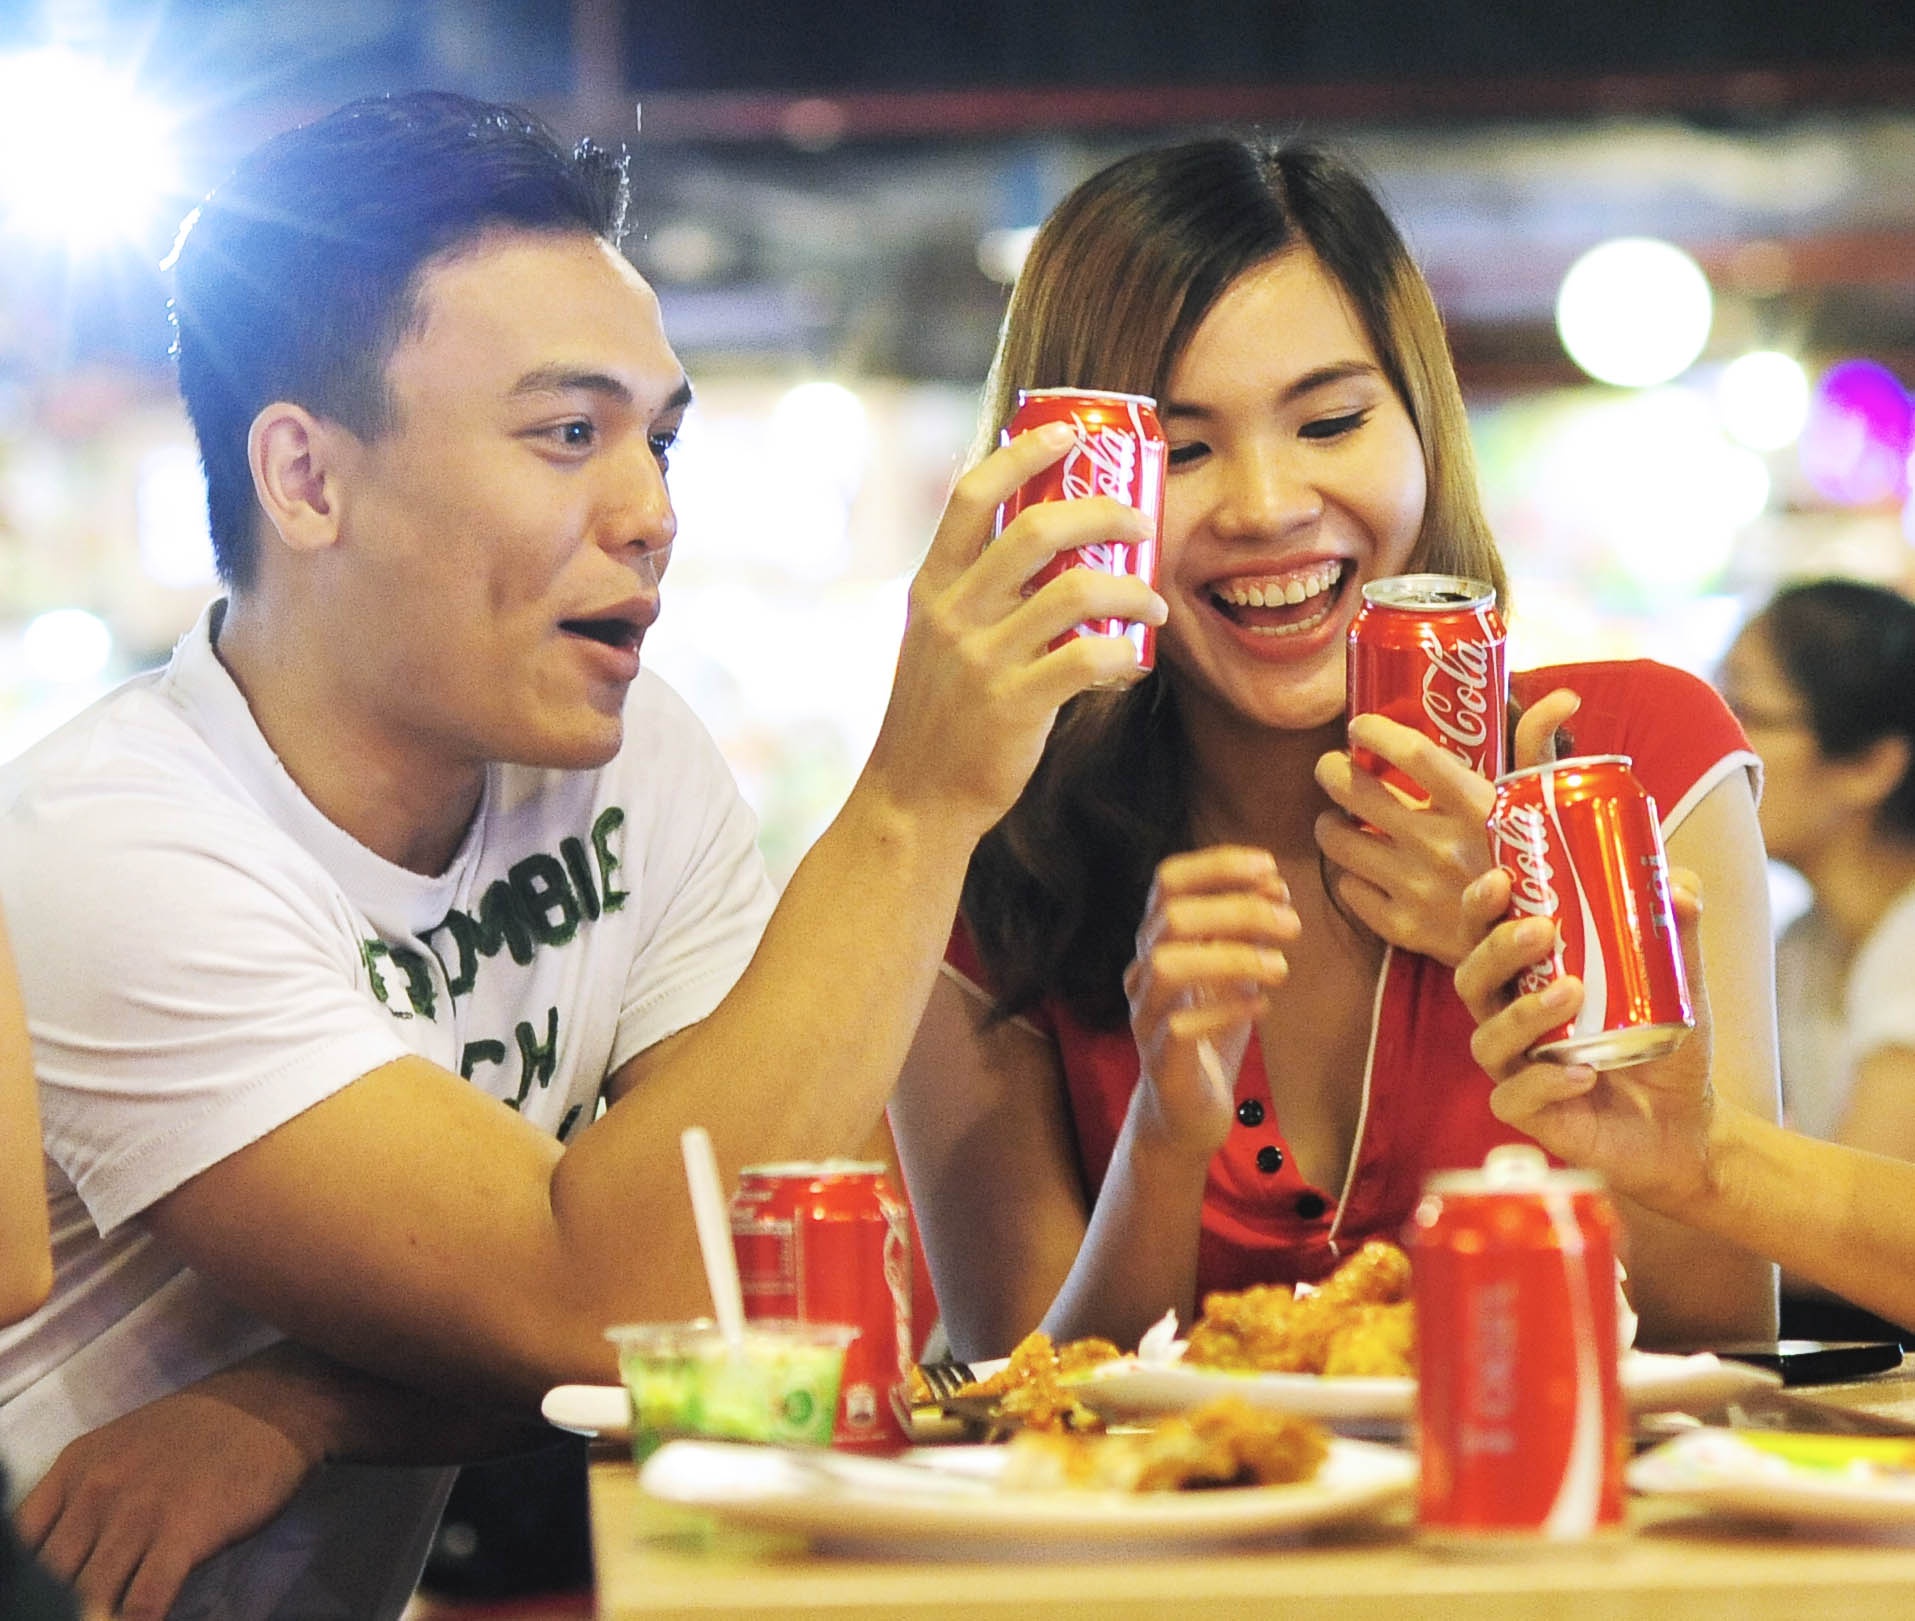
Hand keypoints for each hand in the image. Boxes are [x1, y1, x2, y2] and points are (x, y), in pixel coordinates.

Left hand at [15, 1385, 315, 1620]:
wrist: (276, 1404)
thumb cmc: (202, 1433)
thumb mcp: (122, 1450)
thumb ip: (83, 1498)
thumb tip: (56, 1562)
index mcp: (75, 1467)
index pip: (17, 1542)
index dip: (24, 1583)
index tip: (43, 1598)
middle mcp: (97, 1489)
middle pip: (48, 1579)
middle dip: (57, 1606)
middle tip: (80, 1612)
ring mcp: (140, 1511)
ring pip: (88, 1598)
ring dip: (93, 1618)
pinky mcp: (183, 1531)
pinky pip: (142, 1602)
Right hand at [863, 423, 1167, 837]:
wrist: (914, 799)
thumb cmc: (938, 717)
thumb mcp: (936, 640)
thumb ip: (974, 593)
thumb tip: (1039, 545)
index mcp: (934, 587)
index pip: (973, 493)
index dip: (1024, 452)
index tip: (1070, 433)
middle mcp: (953, 613)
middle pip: (1038, 528)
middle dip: (1104, 512)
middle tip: (1141, 522)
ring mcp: (982, 659)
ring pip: (1076, 591)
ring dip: (1131, 589)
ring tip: (1152, 601)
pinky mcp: (1013, 706)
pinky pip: (1087, 661)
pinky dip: (1124, 653)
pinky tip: (1137, 659)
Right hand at [1122, 846, 1298, 1156]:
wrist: (1185, 1111)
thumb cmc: (1210, 1031)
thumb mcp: (1233, 972)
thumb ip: (1247, 930)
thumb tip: (1275, 884)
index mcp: (1159, 942)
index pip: (1168, 881)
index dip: (1216, 865)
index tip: (1269, 867)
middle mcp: (1143, 971)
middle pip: (1173, 917)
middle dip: (1238, 910)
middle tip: (1293, 925)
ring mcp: (1146, 1017)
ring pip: (1167, 966)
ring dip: (1231, 957)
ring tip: (1281, 967)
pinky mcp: (1160, 1062)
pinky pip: (1181, 1028)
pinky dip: (1227, 1011)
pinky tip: (1262, 1007)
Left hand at [1314, 688, 1580, 966]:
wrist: (1551, 956)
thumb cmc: (1546, 869)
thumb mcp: (1545, 806)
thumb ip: (1538, 748)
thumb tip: (1561, 696)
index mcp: (1478, 808)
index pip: (1413, 753)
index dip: (1376, 732)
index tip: (1359, 726)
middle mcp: (1440, 845)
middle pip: (1355, 790)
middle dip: (1332, 771)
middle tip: (1333, 767)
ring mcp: (1417, 889)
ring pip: (1338, 840)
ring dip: (1331, 823)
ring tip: (1340, 819)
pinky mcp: (1404, 929)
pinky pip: (1349, 889)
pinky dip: (1350, 875)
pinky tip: (1362, 868)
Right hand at [1453, 864, 1716, 1213]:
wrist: (1684, 1121)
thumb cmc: (1660, 1042)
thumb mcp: (1679, 982)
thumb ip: (1677, 932)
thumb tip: (1680, 885)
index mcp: (1526, 977)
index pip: (1483, 934)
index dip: (1479, 906)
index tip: (1500, 879)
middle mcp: (1509, 1018)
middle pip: (1472, 979)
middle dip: (1498, 951)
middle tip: (1543, 931)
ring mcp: (1514, 1067)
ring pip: (1487, 1038)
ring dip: (1522, 1014)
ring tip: (1572, 994)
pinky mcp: (1530, 1114)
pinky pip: (1514, 1098)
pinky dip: (1543, 1083)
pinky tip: (1582, 1073)